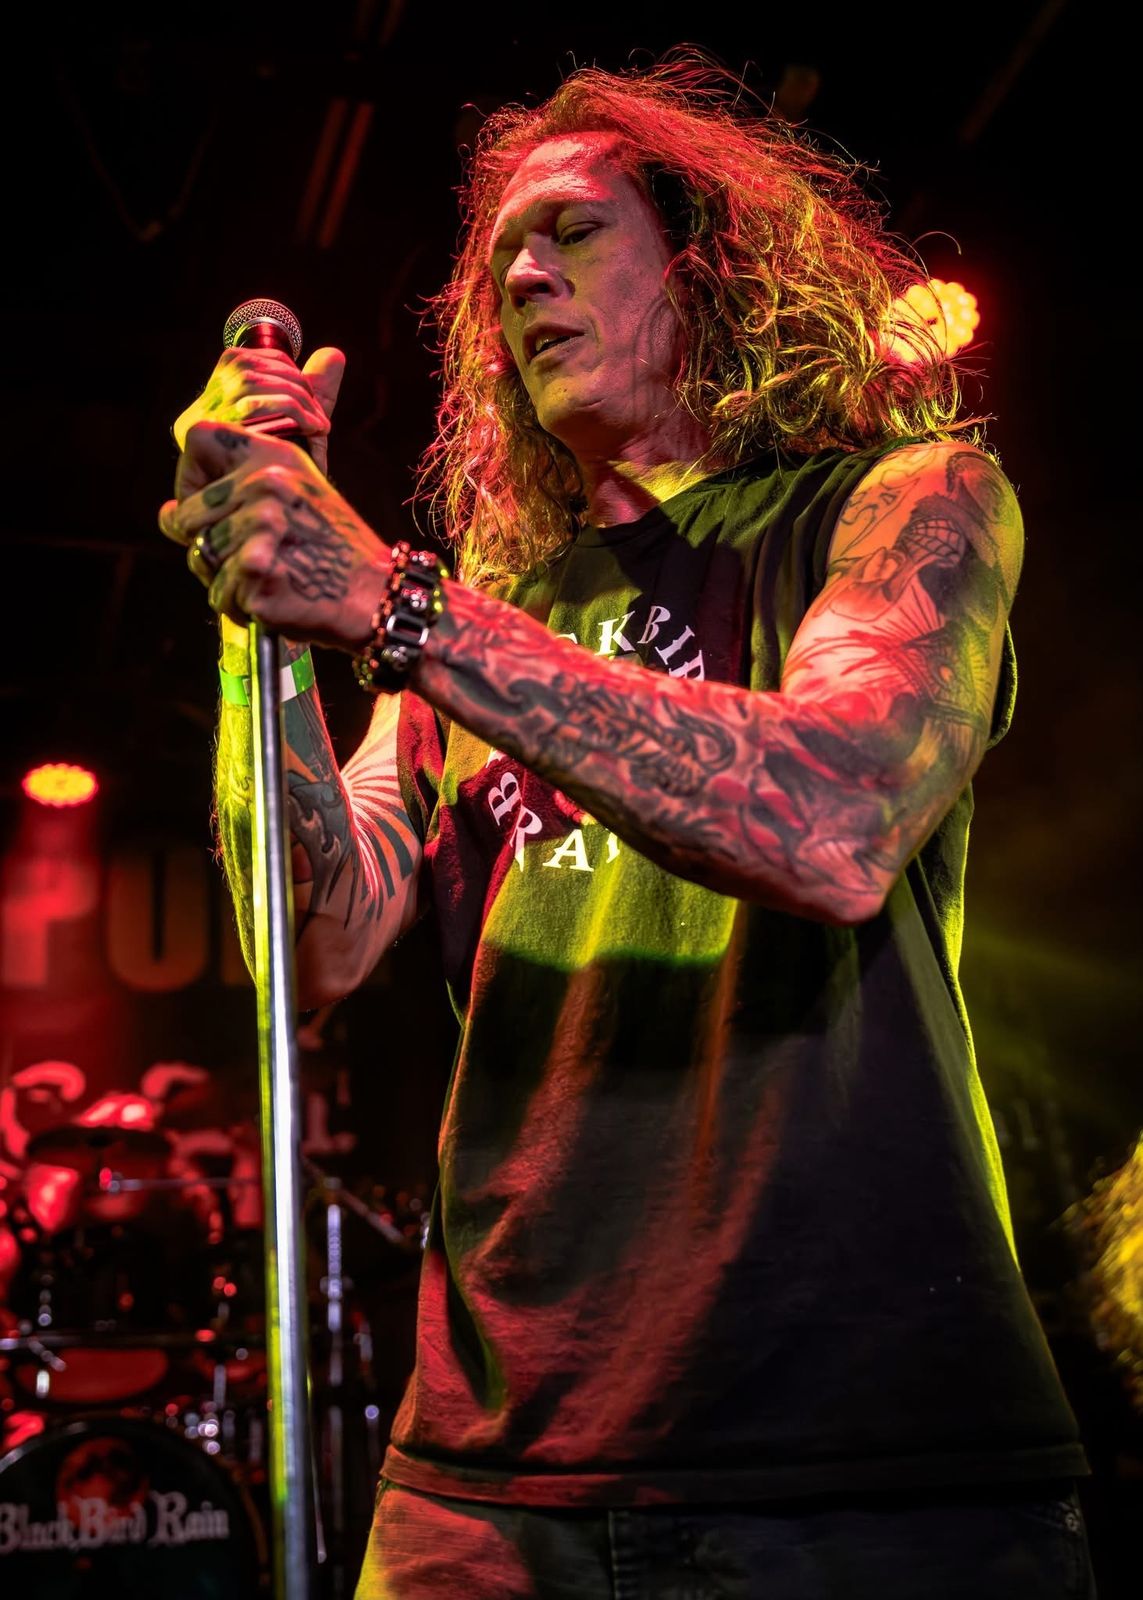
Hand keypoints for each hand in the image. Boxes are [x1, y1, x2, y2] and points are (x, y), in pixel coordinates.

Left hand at [158, 422, 388, 650]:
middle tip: (257, 557)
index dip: (189, 478)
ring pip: (202, 559)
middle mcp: (264, 484)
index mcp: (274, 456)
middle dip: (208, 545)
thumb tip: (166, 515)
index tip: (205, 507)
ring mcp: (260, 528)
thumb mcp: (294, 498)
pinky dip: (242, 607)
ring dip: (227, 580)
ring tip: (274, 578)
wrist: (376, 596)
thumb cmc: (332, 552)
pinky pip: (219, 596)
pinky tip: (278, 599)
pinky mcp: (256, 571)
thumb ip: (231, 496)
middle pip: (186, 516)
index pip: (197, 441)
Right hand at [172, 345, 345, 476]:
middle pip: (244, 369)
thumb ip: (315, 391)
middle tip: (319, 414)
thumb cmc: (292, 481)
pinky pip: (251, 406)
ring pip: (248, 382)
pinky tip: (309, 427)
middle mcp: (198, 414)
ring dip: (295, 398)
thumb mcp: (305, 428)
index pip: (239, 359)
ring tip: (317, 423)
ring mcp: (198, 427)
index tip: (310, 393)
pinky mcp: (210, 440)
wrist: (283, 523)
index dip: (281, 366)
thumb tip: (333, 354)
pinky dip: (289, 410)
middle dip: (293, 383)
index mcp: (214, 405)